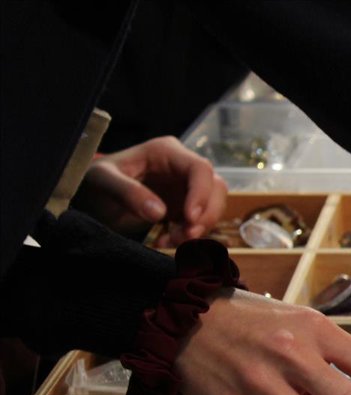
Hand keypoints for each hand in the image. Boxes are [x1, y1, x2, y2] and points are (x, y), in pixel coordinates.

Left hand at [75, 136, 227, 245]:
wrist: (90, 197)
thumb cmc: (94, 182)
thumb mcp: (103, 182)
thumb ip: (128, 192)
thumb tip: (160, 213)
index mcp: (166, 152)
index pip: (200, 169)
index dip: (201, 194)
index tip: (189, 219)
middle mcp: (182, 167)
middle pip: (215, 188)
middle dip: (205, 215)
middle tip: (184, 236)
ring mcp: (185, 187)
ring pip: (213, 207)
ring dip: (198, 229)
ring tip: (169, 241)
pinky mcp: (184, 206)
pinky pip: (200, 222)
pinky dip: (189, 236)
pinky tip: (165, 241)